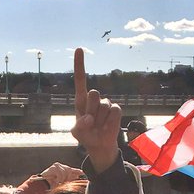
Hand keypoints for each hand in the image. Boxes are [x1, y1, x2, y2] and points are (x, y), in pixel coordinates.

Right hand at [40, 162, 84, 188]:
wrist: (43, 185)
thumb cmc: (51, 184)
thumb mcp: (63, 183)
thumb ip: (69, 179)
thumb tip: (77, 177)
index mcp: (63, 170)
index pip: (72, 169)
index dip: (77, 171)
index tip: (82, 172)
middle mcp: (61, 166)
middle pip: (69, 170)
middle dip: (68, 178)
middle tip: (63, 183)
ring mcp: (57, 166)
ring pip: (65, 172)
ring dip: (62, 179)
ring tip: (58, 182)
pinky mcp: (53, 167)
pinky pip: (60, 173)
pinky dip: (59, 178)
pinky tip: (55, 180)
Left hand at [72, 48, 120, 172]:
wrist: (100, 145)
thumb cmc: (86, 135)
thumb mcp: (77, 133)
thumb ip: (79, 127)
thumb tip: (88, 119)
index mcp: (81, 100)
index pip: (80, 80)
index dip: (79, 65)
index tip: (79, 48)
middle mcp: (94, 99)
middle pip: (93, 94)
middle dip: (91, 109)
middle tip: (90, 121)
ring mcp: (106, 104)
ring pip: (104, 106)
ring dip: (100, 119)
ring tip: (98, 126)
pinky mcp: (116, 110)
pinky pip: (114, 112)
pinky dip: (110, 122)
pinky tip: (106, 127)